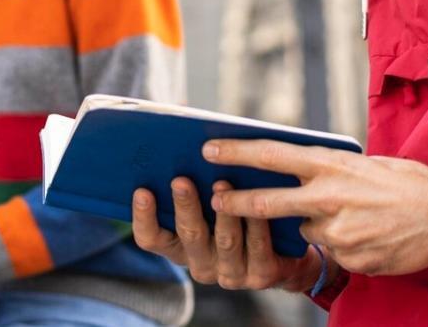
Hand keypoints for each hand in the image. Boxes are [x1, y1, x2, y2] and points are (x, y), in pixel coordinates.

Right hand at [132, 178, 324, 291]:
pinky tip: (256, 201)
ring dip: (223, 212)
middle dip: (185, 206)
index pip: (151, 238)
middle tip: (181, 180)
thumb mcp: (210, 208)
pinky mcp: (260, 275)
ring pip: (224, 241)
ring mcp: (230, 274)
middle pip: (187, 235)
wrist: (286, 255)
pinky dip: (255, 222)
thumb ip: (194, 188)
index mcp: (180, 248)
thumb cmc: (238, 218)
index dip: (143, 217)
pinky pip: (257, 245)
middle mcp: (201, 265)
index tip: (141, 190)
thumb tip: (179, 152)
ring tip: (221, 183)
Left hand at [206, 140, 427, 276]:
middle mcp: (328, 197)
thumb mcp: (362, 163)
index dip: (236, 152)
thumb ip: (327, 172)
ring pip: (307, 231)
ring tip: (355, 216)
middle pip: (268, 202)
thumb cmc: (406, 182)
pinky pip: (334, 252)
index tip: (208, 147)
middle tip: (216, 200)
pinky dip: (344, 244)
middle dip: (237, 203)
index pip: (271, 155)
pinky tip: (370, 234)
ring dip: (318, 225)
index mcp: (330, 165)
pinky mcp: (349, 258)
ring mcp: (337, 232)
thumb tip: (296, 174)